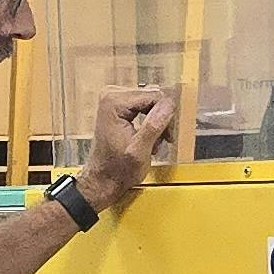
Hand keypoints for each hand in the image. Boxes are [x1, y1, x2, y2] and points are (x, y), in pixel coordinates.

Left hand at [73, 86, 173, 213]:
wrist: (104, 178)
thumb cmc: (116, 169)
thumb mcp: (140, 150)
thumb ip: (154, 125)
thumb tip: (170, 103)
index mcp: (113, 102)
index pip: (154, 96)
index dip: (167, 115)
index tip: (169, 133)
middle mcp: (111, 95)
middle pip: (153, 97)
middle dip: (162, 119)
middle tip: (164, 139)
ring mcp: (114, 99)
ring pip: (152, 101)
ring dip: (158, 122)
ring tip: (155, 141)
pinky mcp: (118, 105)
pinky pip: (145, 106)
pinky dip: (151, 122)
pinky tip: (149, 136)